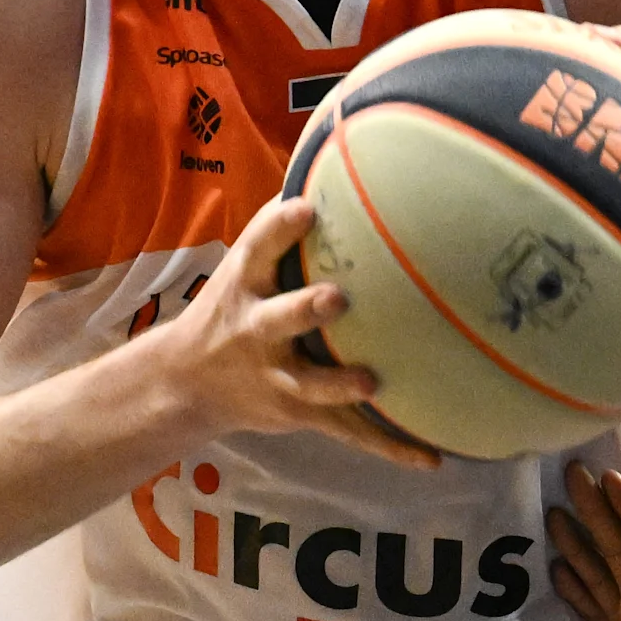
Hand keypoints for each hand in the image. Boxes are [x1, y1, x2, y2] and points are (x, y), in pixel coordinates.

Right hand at [146, 193, 436, 469]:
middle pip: (280, 319)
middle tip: (335, 299)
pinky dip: (391, 447)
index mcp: (246, 285)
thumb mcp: (245, 267)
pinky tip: (433, 459)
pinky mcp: (302, 413)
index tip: (307, 208)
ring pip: (311, 384)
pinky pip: (350, 432)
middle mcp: (257, 331)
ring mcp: (279, 377)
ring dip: (339, 384)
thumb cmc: (235, 308)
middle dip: (305, 310)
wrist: (188, 384)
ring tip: (372, 381)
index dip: (280, 228)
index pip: (257, 248)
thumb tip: (334, 161)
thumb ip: (282, 229)